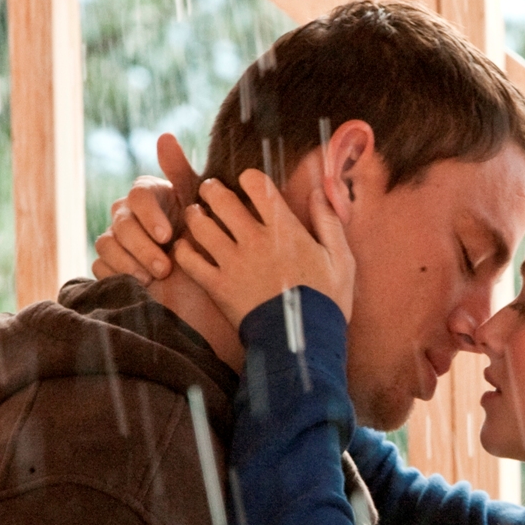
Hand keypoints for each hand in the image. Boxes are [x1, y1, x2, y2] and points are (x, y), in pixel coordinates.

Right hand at [92, 133, 200, 284]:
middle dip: (142, 247)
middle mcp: (128, 214)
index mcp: (150, 196)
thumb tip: (164, 136)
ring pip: (107, 245)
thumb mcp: (200, 209)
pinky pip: (101, 266)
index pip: (139, 196)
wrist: (204, 288)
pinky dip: (118, 275)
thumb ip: (181, 174)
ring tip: (152, 279)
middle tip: (164, 268)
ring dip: (129, 262)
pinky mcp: (111, 265)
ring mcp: (117, 240)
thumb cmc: (204, 243)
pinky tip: (139, 286)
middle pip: (122, 223)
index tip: (167, 237)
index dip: (151, 216)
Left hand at [174, 170, 354, 327]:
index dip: (248, 178)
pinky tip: (188, 249)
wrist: (304, 345)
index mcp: (285, 230)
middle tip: (211, 193)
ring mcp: (233, 263)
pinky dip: (183, 250)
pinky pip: (188, 260)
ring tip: (198, 217)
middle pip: (220, 198)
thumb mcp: (341, 260)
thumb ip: (329, 222)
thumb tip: (320, 191)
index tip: (247, 183)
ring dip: (195, 216)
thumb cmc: (326, 302)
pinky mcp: (218, 287)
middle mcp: (255, 240)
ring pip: (199, 224)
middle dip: (212, 190)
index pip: (257, 185)